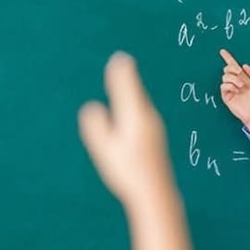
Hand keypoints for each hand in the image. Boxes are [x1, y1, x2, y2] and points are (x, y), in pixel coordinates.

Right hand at [78, 52, 172, 204]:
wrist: (154, 192)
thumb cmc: (126, 171)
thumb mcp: (104, 149)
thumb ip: (96, 125)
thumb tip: (92, 107)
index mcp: (134, 116)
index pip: (127, 86)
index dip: (121, 71)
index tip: (119, 58)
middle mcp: (148, 117)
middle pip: (136, 92)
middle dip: (126, 78)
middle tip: (121, 61)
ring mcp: (155, 126)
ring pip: (141, 103)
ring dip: (132, 92)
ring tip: (125, 78)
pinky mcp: (157, 136)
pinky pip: (143, 113)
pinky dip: (135, 105)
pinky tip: (132, 110)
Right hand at [218, 49, 249, 131]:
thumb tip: (244, 65)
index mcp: (243, 77)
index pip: (234, 66)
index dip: (228, 58)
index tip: (222, 51)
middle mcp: (235, 82)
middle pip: (227, 68)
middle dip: (233, 68)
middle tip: (240, 73)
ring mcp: (230, 88)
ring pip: (225, 76)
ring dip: (234, 79)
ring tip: (242, 87)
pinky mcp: (226, 95)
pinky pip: (223, 85)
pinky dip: (231, 86)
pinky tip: (236, 91)